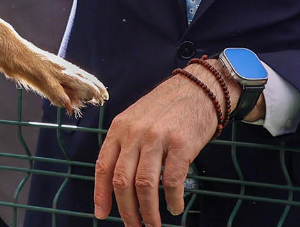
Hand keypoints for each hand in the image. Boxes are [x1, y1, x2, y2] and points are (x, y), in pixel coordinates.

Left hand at [93, 62, 237, 225]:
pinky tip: (175, 208)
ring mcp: (158, 138)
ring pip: (145, 186)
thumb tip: (118, 182)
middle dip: (126, 210)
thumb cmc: (167, 107)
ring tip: (153, 225)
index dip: (101, 194)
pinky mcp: (182, 144)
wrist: (199, 88)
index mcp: (119, 128)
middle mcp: (135, 133)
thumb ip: (126, 144)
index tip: (101, 214)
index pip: (103, 166)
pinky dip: (172, 200)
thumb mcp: (136, 119)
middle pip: (122, 181)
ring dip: (148, 212)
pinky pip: (173, 181)